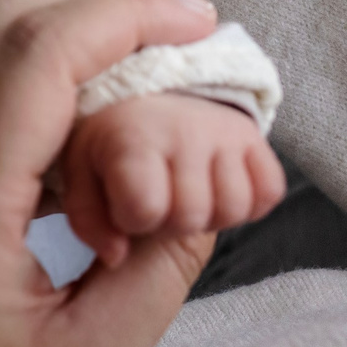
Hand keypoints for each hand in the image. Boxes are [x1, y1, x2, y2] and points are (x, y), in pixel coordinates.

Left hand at [0, 0, 225, 346]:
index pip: (40, 54)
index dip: (127, 13)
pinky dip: (0, 87)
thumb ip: (159, 262)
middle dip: (93, 2)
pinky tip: (59, 121)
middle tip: (173, 19)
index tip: (195, 16)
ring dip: (45, 40)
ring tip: (129, 61)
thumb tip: (198, 185)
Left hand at [61, 93, 286, 270]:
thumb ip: (87, 219)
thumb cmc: (105, 141)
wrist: (145, 92)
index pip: (145, 206)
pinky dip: (249, 202)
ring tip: (181, 193)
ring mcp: (224, 128)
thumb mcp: (76, 173)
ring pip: (235, 207)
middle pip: (192, 215)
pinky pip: (271, 190)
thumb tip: (117, 254)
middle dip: (167, 223)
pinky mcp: (254, 135)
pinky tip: (215, 189)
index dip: (133, 218)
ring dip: (208, 214)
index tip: (122, 204)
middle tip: (151, 198)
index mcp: (129, 133)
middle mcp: (183, 125)